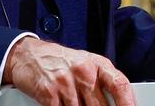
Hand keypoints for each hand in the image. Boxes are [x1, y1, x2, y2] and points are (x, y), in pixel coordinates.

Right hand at [3, 37, 133, 105]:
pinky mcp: (49, 93)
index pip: (119, 85)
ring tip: (71, 101)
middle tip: (90, 105)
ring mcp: (66, 82)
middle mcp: (83, 71)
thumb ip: (100, 82)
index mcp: (95, 64)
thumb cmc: (57, 60)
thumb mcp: (84, 64)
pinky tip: (60, 103)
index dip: (128, 103)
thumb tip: (115, 103)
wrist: (26, 54)